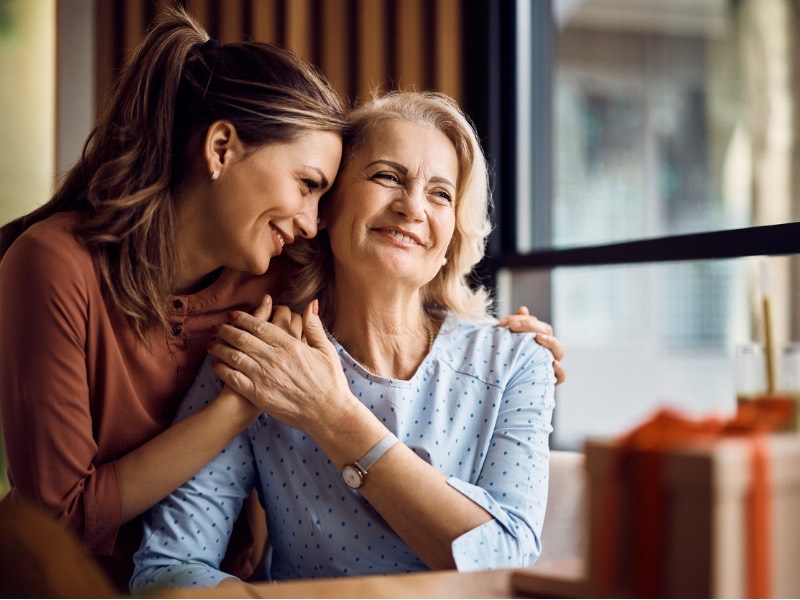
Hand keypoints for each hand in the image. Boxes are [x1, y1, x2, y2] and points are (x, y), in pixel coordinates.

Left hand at [207, 299, 356, 436]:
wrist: (327, 412)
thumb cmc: (330, 381)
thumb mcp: (326, 350)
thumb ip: (314, 326)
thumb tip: (311, 303)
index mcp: (289, 345)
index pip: (259, 326)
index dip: (242, 319)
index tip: (232, 315)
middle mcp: (273, 358)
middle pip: (242, 339)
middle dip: (226, 330)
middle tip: (216, 327)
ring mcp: (264, 377)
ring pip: (234, 356)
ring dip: (219, 348)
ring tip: (211, 344)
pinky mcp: (258, 394)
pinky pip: (234, 378)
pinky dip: (222, 370)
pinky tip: (215, 365)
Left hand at [498, 306, 565, 384]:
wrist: (510, 388)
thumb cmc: (512, 361)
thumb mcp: (512, 343)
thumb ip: (517, 326)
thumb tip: (523, 309)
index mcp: (539, 338)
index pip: (535, 323)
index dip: (521, 319)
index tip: (502, 322)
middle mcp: (547, 349)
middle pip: (547, 332)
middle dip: (530, 326)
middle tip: (513, 326)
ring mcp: (551, 363)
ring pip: (558, 351)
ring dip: (549, 342)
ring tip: (537, 337)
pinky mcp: (552, 380)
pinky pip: (562, 375)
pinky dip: (560, 370)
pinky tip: (552, 363)